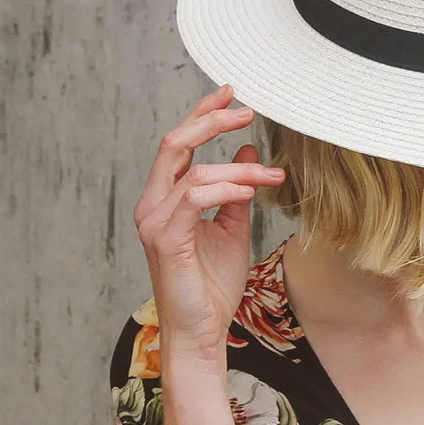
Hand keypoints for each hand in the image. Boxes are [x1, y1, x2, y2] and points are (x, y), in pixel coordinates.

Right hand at [133, 83, 284, 362]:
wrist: (202, 329)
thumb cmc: (213, 285)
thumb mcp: (234, 229)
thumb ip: (238, 192)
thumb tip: (250, 151)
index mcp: (165, 199)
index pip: (179, 145)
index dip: (202, 115)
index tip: (231, 94)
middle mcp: (152, 204)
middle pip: (175, 144)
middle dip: (211, 121)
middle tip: (247, 110)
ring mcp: (155, 221)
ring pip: (194, 172)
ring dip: (239, 169)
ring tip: (272, 176)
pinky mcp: (166, 238)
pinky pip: (195, 199)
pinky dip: (226, 189)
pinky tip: (250, 191)